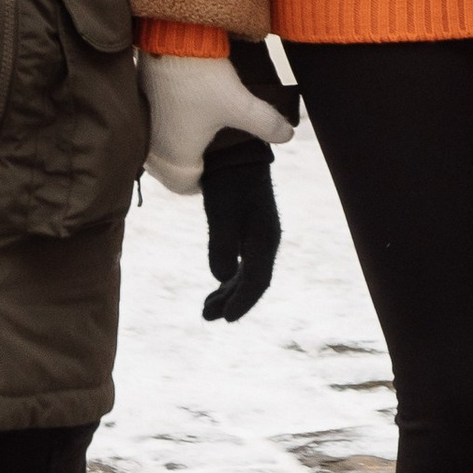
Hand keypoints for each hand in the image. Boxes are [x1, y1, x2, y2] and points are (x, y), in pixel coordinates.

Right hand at [139, 47, 296, 198]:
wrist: (169, 37)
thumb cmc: (200, 77)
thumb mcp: (240, 103)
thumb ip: (266, 122)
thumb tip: (287, 135)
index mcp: (174, 157)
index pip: (186, 186)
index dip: (206, 181)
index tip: (222, 168)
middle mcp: (153, 146)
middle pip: (173, 168)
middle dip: (193, 163)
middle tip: (216, 150)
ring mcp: (144, 124)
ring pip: (162, 145)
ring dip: (179, 142)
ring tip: (205, 128)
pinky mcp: (140, 102)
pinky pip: (154, 124)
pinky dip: (169, 122)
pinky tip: (186, 107)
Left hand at [199, 131, 279, 320]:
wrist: (235, 153)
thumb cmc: (228, 181)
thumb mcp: (222, 210)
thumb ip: (222, 243)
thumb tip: (222, 277)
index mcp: (265, 238)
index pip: (258, 281)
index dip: (242, 302)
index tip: (225, 320)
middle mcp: (266, 240)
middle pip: (253, 281)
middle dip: (232, 301)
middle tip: (208, 316)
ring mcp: (258, 234)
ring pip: (247, 273)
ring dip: (228, 292)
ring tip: (206, 309)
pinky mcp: (249, 228)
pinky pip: (242, 261)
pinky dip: (229, 277)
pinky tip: (217, 283)